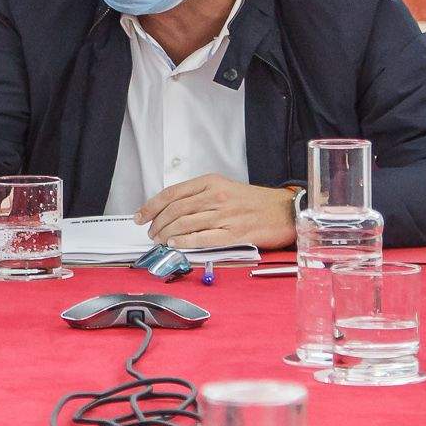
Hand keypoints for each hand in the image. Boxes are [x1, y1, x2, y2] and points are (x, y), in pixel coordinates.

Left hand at [138, 175, 295, 251]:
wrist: (284, 211)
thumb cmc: (254, 201)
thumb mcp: (225, 187)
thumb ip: (200, 196)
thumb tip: (173, 209)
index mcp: (211, 182)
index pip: (173, 193)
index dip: (152, 206)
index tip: (141, 216)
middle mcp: (216, 196)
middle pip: (176, 210)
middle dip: (157, 223)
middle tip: (151, 232)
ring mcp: (225, 215)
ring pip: (185, 224)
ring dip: (167, 234)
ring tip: (160, 240)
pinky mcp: (233, 233)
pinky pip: (203, 238)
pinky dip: (185, 241)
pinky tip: (175, 244)